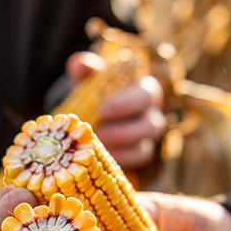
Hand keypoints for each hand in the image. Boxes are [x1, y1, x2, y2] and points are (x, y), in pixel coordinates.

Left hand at [67, 52, 166, 170]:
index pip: (148, 95)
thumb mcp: (90, 79)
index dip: (127, 104)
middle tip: (99, 133)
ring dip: (119, 150)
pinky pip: (133, 168)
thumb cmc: (95, 92)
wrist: (91, 115)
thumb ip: (85, 69)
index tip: (102, 110)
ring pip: (144, 151)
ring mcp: (146, 142)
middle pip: (152, 126)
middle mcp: (152, 117)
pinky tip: (96, 161)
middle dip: (124, 132)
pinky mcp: (135, 160)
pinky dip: (115, 164)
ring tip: (96, 147)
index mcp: (145, 92)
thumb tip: (78, 63)